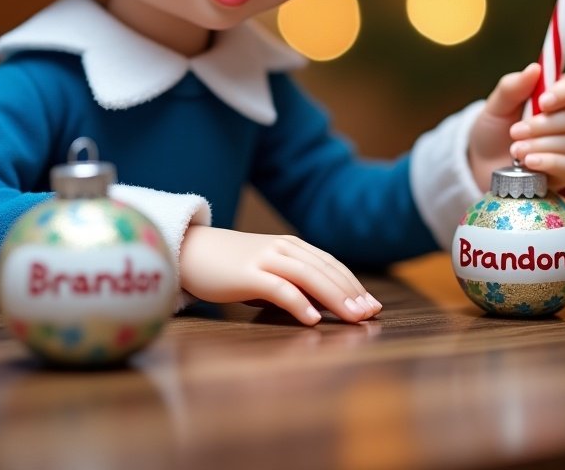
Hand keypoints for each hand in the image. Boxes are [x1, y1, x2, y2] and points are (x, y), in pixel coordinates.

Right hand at [179, 226, 381, 325]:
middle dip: (351, 292)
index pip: (330, 264)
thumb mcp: (267, 270)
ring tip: (353, 317)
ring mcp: (265, 258)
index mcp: (291, 246)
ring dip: (335, 297)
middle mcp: (283, 248)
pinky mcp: (247, 274)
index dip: (353, 283)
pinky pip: (278, 288)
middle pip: (325, 270)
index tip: (372, 305)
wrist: (191, 251)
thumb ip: (292, 282)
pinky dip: (298, 302)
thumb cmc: (232, 266)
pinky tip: (312, 319)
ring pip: (309, 276)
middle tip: (371, 314)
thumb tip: (321, 306)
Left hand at [467, 62, 564, 192]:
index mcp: (553, 97)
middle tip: (515, 131)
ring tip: (514, 150)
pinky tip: (529, 163)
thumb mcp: (496, 105)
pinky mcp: (563, 171)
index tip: (543, 101)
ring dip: (541, 145)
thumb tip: (534, 68)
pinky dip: (549, 162)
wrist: (480, 162)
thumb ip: (513, 87)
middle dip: (544, 124)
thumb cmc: (492, 129)